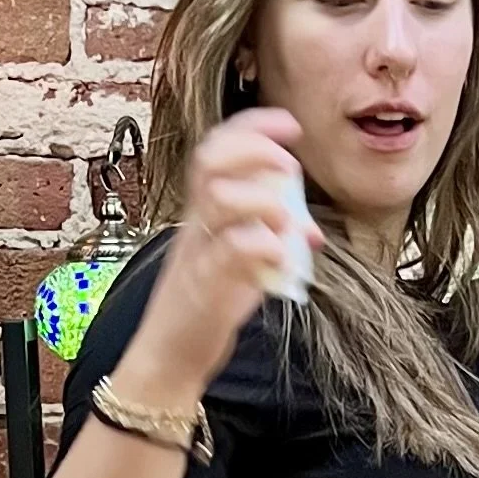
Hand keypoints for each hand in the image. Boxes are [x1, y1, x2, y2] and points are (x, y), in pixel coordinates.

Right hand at [121, 112, 316, 408]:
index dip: (252, 127)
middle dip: (255, 150)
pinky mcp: (207, 287)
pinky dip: (264, 245)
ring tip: (288, 220)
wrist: (170, 354)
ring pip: (221, 200)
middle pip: (211, 162)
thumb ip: (265, 236)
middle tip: (290, 163)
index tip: (290, 124)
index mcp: (202, 211)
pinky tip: (284, 255)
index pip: (216, 148)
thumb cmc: (207, 302)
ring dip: (263, 198)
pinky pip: (232, 252)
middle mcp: (197, 224)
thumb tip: (309, 229)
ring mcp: (199, 253)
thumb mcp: (235, 258)